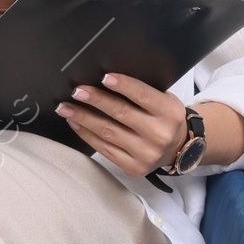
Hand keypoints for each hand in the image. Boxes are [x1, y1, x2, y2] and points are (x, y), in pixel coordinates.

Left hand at [56, 73, 243, 175]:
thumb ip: (141, 92)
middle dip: (95, 100)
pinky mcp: (133, 166)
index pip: (144, 96)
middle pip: (121, 114)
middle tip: (76, 91)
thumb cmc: (164, 117)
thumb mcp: (163, 100)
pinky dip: (86, 134)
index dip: (124, 86)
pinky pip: (104, 149)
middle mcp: (158, 134)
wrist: (178, 148)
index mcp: (169, 113)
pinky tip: (75, 123)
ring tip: (65, 107)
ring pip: (108, 132)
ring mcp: (145, 153)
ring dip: (83, 118)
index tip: (104, 77)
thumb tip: (105, 79)